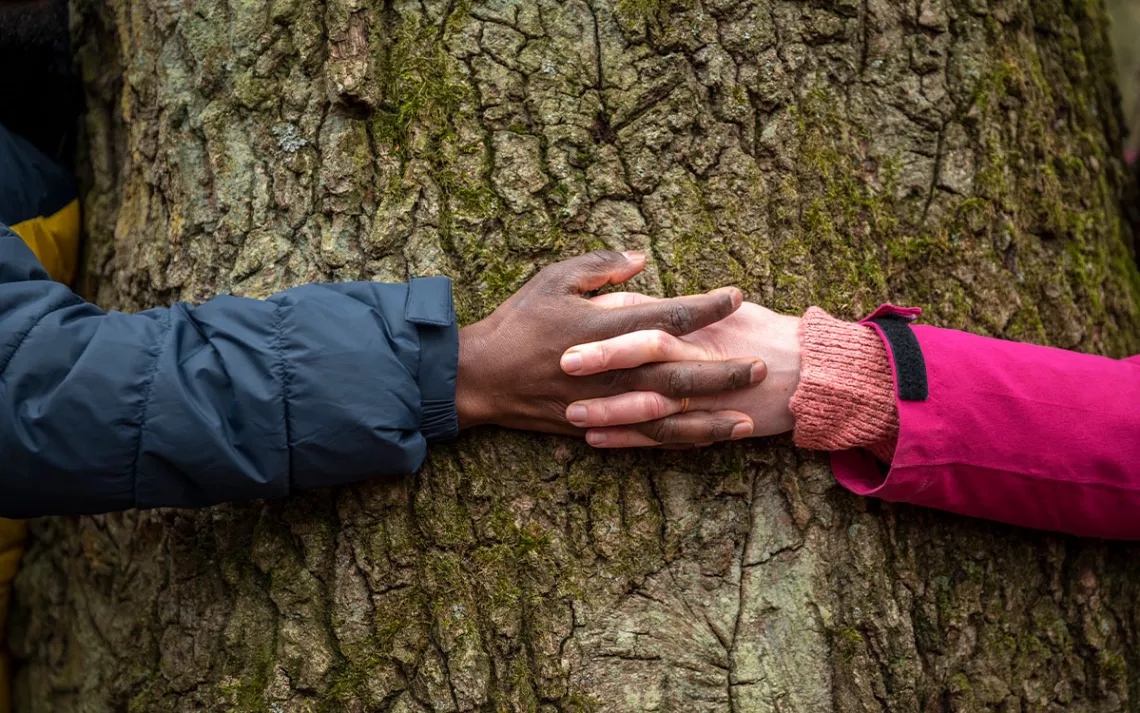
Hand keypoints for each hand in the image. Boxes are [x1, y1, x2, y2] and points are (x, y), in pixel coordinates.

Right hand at [456, 251, 765, 444]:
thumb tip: (643, 257)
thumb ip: (601, 267)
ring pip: (672, 417)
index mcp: (607, 328)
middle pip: (682, 373)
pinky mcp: (600, 426)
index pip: (670, 316)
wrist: (483, 376)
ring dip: (713, 417)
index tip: (737, 296)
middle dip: (725, 370)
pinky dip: (681, 441)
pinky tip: (706, 441)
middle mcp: (615, 370)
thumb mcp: (554, 278)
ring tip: (749, 418)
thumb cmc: (519, 322)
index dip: (708, 306)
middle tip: (762, 366)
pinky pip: (648, 439)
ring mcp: (608, 403)